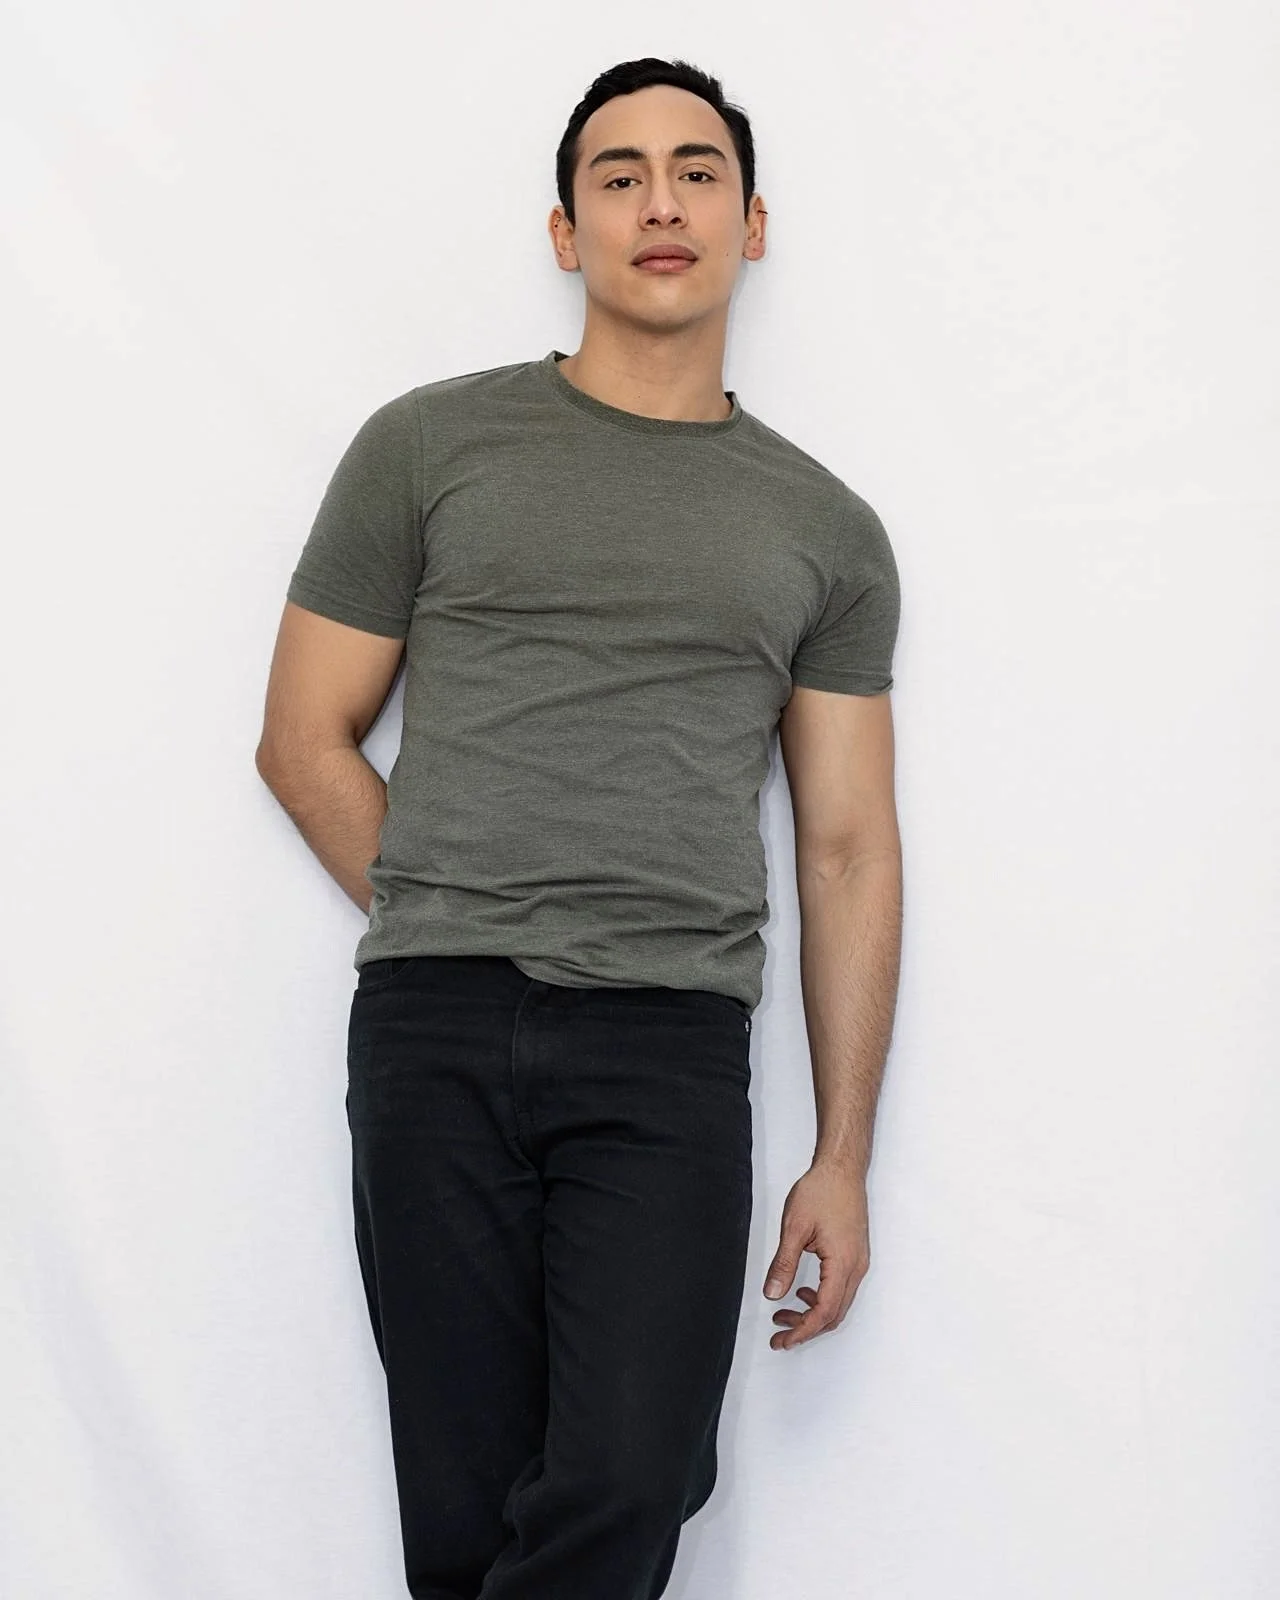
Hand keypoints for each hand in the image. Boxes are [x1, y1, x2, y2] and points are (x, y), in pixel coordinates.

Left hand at [762, 1160, 869, 1349]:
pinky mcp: (855, 1256)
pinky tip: (802, 1291)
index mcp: (843, 1264)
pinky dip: (822, 1299)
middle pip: (834, 1314)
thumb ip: (784, 1263)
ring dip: (813, 1314)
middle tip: (779, 1335)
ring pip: (838, 1304)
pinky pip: (841, 1289)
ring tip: (784, 1313)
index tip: (782, 1340)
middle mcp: (856, 1268)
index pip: (823, 1311)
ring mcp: (859, 1262)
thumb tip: (773, 1294)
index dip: (802, 1330)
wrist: (842, 1169)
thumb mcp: (795, 1227)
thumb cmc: (821, 1191)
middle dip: (806, 1328)